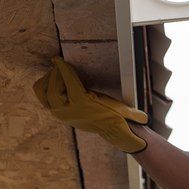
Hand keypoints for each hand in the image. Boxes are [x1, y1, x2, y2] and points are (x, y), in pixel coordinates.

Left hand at [33, 57, 148, 153]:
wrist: (111, 131)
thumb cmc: (118, 115)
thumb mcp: (122, 108)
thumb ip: (129, 111)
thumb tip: (144, 119)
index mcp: (83, 104)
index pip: (68, 81)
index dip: (62, 67)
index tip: (57, 57)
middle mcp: (69, 110)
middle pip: (51, 86)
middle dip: (55, 73)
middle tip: (60, 64)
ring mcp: (61, 113)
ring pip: (43, 92)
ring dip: (48, 79)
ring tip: (58, 72)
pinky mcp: (58, 112)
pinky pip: (43, 97)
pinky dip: (45, 86)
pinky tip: (55, 80)